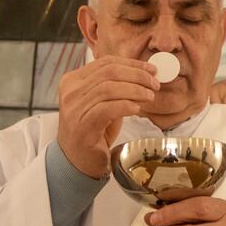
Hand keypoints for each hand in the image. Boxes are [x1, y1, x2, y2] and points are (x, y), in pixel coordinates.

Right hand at [57, 55, 157, 178]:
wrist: (77, 162)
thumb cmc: (94, 132)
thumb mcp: (102, 103)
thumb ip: (116, 87)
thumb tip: (145, 74)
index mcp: (73, 81)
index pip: (105, 63)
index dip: (132, 64)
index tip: (151, 70)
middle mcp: (70, 92)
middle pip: (109, 72)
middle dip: (137, 75)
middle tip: (154, 84)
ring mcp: (74, 109)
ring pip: (108, 88)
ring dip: (135, 90)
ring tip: (149, 97)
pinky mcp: (82, 127)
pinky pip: (107, 109)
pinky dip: (125, 105)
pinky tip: (137, 109)